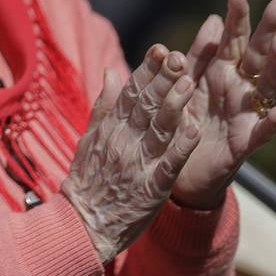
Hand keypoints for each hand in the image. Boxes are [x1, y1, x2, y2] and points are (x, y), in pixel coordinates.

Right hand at [62, 45, 201, 261]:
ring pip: (158, 129)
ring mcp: (137, 164)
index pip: (130, 93)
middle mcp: (123, 142)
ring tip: (189, 82)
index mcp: (110, 129)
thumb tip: (112, 72)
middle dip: (163, 80)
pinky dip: (181, 146)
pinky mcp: (152, 189)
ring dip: (174, 105)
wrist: (81, 225)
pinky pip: (168, 164)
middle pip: (145, 105)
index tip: (161, 50)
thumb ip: (104, 106)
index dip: (146, 71)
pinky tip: (194, 129)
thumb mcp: (88, 139)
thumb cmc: (87, 181)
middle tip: (180, 57)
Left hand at [171, 0, 275, 208]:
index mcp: (220, 74)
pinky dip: (269, 122)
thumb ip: (197, 56)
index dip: (237, 16)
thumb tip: (213, 19)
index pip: (232, 40)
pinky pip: (259, 133)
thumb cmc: (184, 123)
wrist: (178, 169)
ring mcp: (244, 116)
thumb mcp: (185, 85)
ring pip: (266, 87)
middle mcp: (238, 91)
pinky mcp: (242, 145)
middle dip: (267, 29)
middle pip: (257, 56)